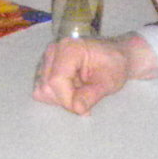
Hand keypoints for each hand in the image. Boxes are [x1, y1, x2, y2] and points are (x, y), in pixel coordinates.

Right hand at [31, 34, 153, 114]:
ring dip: (61, 98)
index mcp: (70, 49)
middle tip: (85, 102)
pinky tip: (72, 90)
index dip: (67, 99)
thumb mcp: (109, 82)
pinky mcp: (45, 67)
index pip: (56, 80)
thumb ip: (92, 95)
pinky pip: (43, 89)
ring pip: (42, 89)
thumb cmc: (114, 65)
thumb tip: (77, 108)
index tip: (84, 109)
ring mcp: (47, 58)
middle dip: (65, 100)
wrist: (114, 55)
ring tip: (80, 93)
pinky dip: (57, 95)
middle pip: (47, 86)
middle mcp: (54, 50)